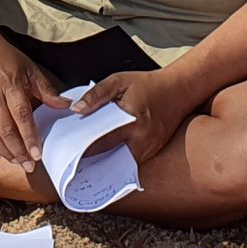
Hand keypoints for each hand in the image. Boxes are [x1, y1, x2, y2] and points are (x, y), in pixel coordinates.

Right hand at [0, 32, 68, 168]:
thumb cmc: (1, 54)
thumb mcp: (28, 67)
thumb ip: (46, 89)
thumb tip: (65, 106)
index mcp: (9, 83)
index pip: (21, 116)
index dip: (30, 137)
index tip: (38, 155)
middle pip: (5, 129)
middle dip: (18, 151)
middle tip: (28, 165)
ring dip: (2, 151)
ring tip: (15, 161)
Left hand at [72, 68, 194, 166]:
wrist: (178, 90)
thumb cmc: (146, 84)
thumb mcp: (119, 81)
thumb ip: (96, 95)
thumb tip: (77, 109)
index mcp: (132, 120)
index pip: (103, 140)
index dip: (84, 149)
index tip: (69, 154)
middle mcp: (143, 138)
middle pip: (111, 156)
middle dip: (92, 161)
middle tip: (72, 165)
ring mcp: (150, 147)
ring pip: (121, 163)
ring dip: (105, 163)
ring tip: (86, 166)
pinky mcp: (154, 151)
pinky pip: (132, 161)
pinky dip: (118, 160)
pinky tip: (105, 159)